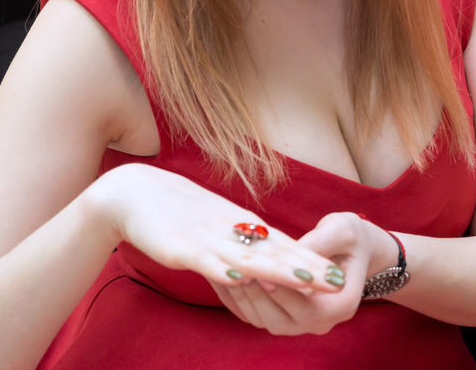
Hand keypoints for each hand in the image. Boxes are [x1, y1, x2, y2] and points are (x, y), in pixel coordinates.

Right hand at [90, 163, 341, 298]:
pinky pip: (207, 259)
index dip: (312, 261)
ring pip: (248, 257)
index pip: (284, 246)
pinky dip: (224, 269)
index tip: (339, 276)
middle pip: (276, 252)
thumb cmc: (177, 214)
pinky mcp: (183, 247)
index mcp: (242, 228)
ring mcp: (209, 239)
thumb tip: (265, 267)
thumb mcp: (216, 231)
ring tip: (306, 280)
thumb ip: (240, 247)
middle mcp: (232, 231)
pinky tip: (241, 279)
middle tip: (338, 282)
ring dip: (278, 269)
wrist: (136, 193)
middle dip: (307, 268)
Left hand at [212, 212, 396, 334]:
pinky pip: (257, 316)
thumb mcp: (341, 230)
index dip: (282, 291)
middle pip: (280, 321)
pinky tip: (226, 276)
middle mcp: (322, 322)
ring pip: (264, 322)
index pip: (307, 308)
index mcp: (342, 305)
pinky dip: (240, 299)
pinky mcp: (286, 317)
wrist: (352, 248)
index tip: (262, 269)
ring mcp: (302, 324)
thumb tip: (292, 252)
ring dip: (244, 298)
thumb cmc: (351, 236)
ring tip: (229, 270)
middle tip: (237, 270)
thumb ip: (320, 242)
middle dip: (256, 296)